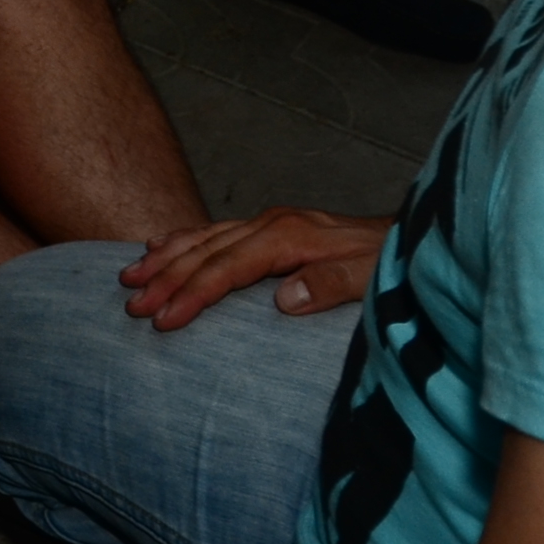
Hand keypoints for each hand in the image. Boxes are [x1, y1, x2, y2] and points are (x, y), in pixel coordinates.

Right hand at [120, 208, 389, 328]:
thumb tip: (283, 300)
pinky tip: (160, 245)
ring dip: (165, 258)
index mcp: (289, 237)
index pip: (226, 268)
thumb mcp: (371, 278)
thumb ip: (329, 285)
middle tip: (132, 305)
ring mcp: (271, 223)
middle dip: (165, 278)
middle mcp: (273, 224)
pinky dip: (184, 239)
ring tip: (130, 276)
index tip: (163, 321)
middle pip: (206, 252)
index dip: (192, 294)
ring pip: (204, 238)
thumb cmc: (392, 264)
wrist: (413, 237)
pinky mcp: (274, 227)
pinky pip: (216, 231)